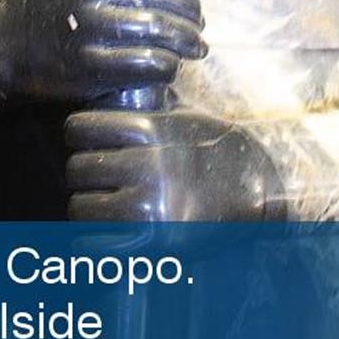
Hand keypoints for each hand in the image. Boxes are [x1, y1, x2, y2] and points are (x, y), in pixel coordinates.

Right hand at [0, 0, 204, 101]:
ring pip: (160, 29)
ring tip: (196, 45)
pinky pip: (145, 63)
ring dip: (187, 39)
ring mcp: (89, 25)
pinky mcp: (88, 63)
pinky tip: (170, 65)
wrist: (5, 32)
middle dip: (192, 8)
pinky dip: (167, 64)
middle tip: (199, 19)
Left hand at [65, 109, 284, 221]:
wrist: (261, 193)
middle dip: (83, 171)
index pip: (81, 127)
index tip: (87, 139)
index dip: (80, 132)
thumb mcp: (183, 118)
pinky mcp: (154, 242)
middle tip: (95, 176)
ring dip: (87, 204)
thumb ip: (145, 111)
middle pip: (77, 168)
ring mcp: (149, 206)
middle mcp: (146, 166)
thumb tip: (109, 95)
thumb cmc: (218, 151)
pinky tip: (103, 232)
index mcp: (150, 129)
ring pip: (81, 205)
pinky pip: (96, 242)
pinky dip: (93, 240)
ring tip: (101, 203)